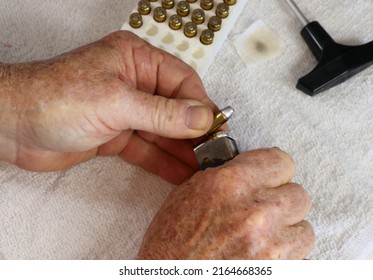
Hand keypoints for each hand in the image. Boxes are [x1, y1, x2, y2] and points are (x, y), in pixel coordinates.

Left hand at [0, 31, 215, 183]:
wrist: (11, 126)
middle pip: (176, 108)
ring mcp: (125, 110)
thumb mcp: (116, 101)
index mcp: (136, 60)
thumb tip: (201, 117)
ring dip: (181, 150)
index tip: (216, 129)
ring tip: (202, 169)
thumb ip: (161, 112)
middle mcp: (134, 83)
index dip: (201, 106)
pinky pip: (146, 148)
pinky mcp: (115, 135)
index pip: (182, 81)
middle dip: (194, 132)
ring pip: (162, 131)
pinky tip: (180, 174)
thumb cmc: (53, 97)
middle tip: (213, 154)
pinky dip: (162, 161)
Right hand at [138, 148, 314, 258]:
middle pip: (298, 194)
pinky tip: (265, 250)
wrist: (169, 276)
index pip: (282, 162)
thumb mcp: (191, 192)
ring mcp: (269, 243)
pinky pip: (301, 253)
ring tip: (265, 234)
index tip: (271, 177)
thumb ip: (228, 177)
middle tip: (264, 208)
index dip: (276, 170)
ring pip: (304, 225)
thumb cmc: (173, 241)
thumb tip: (252, 171)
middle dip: (282, 200)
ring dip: (287, 228)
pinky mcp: (277, 268)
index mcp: (231, 183)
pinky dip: (288, 251)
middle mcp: (255, 210)